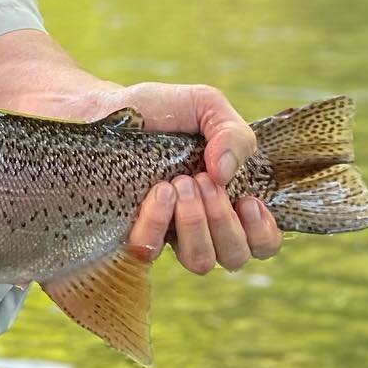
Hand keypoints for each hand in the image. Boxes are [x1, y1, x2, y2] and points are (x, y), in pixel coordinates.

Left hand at [114, 81, 281, 274]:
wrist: (104, 107)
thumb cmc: (157, 109)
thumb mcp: (205, 105)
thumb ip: (233, 132)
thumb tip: (225, 173)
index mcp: (226, 199)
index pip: (261, 243)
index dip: (263, 232)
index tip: (247, 201)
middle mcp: (200, 224)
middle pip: (234, 256)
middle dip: (223, 219)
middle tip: (202, 179)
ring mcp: (166, 232)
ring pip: (200, 262)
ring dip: (196, 223)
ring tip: (179, 183)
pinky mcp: (130, 233)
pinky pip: (151, 251)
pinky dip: (159, 222)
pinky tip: (158, 191)